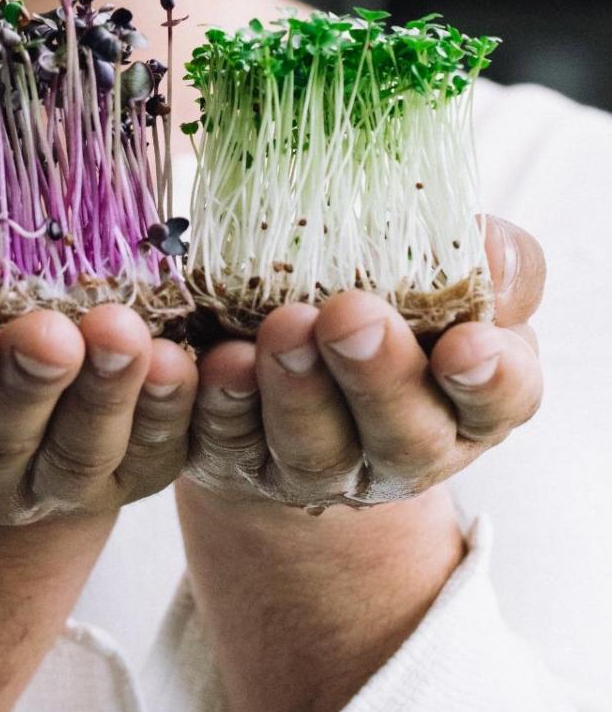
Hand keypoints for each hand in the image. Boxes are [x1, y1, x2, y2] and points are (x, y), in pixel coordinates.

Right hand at [0, 248, 197, 524]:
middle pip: (6, 438)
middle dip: (31, 384)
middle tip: (52, 334)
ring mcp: (58, 479)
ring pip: (83, 449)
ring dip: (108, 393)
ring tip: (126, 333)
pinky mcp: (131, 471)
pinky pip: (156, 449)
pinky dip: (172, 409)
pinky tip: (181, 361)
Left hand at [185, 215, 543, 508]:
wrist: (306, 382)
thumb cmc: (402, 324)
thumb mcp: (460, 294)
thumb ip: (494, 271)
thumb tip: (489, 244)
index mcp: (466, 406)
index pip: (499, 402)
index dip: (489, 380)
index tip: (466, 345)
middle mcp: (400, 452)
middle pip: (401, 435)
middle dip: (376, 375)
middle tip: (351, 316)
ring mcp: (317, 467)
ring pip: (309, 445)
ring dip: (295, 389)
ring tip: (283, 328)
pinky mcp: (238, 462)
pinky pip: (224, 439)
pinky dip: (218, 401)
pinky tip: (213, 360)